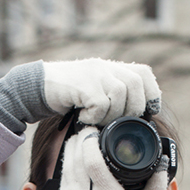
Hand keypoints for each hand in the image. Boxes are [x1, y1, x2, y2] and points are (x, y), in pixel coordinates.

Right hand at [0, 59, 160, 133]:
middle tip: (117, 122)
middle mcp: (105, 67)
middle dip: (132, 109)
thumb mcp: (95, 93)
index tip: (147, 112)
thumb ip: (113, 98)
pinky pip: (100, 103)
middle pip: (135, 84)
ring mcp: (93, 73)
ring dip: (112, 114)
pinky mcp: (82, 84)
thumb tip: (137, 119)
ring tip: (97, 120)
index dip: (151, 93)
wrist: (38, 88)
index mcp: (112, 68)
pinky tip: (83, 118)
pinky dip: (94, 116)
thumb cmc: (68, 97)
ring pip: (120, 93)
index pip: (144, 73)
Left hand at [58, 128, 167, 189]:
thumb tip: (162, 164)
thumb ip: (158, 184)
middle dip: (78, 140)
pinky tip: (73, 160)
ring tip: (79, 142)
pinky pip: (62, 180)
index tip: (94, 131)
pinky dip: (66, 166)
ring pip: (65, 167)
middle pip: (74, 157)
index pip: (90, 158)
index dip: (89, 140)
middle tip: (86, 131)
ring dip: (70, 151)